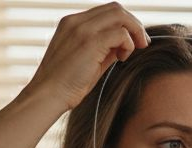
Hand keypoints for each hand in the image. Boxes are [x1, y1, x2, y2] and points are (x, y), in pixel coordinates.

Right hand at [23, 2, 148, 112]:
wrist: (48, 95)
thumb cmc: (67, 83)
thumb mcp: (89, 60)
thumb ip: (106, 48)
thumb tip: (126, 44)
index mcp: (73, 22)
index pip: (107, 11)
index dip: (125, 23)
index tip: (135, 41)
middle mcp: (76, 21)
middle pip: (116, 8)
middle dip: (134, 25)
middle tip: (142, 44)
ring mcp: (82, 29)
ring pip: (120, 15)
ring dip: (134, 32)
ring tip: (133, 51)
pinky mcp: (89, 42)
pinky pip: (120, 33)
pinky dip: (128, 45)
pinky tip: (122, 59)